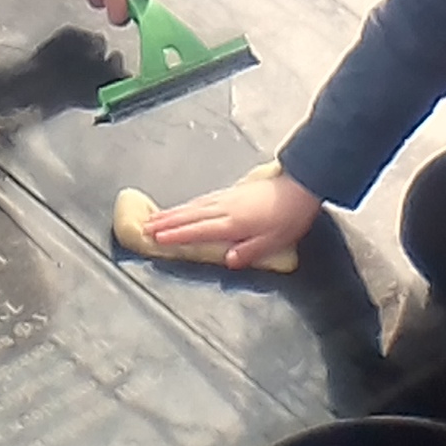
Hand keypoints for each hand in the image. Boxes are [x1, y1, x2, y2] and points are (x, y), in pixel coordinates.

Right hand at [145, 169, 321, 270]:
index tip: (155, 238)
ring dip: (174, 212)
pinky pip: (203, 199)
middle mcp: (226, 208)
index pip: (198, 230)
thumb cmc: (290, 216)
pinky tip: (185, 207)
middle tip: (145, 227)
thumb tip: (228, 260)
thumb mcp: (274, 241)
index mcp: (233, 222)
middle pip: (190, 215)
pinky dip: (189, 204)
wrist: (301, 184)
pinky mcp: (233, 191)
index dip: (176, 235)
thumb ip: (249, 251)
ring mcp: (228, 197)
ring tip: (156, 217)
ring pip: (194, 205)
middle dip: (166, 222)